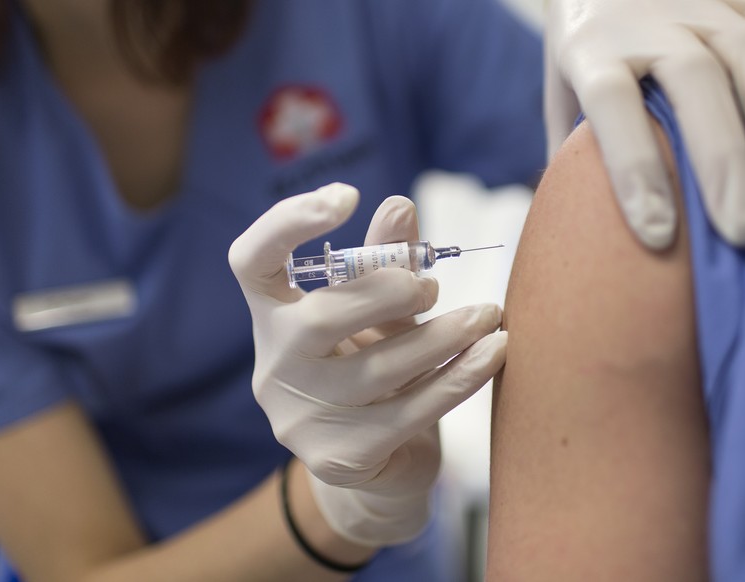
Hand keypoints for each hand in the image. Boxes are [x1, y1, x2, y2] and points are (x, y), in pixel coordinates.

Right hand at [228, 183, 506, 545]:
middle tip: (431, 287)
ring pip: (376, 371)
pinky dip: (460, 378)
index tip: (348, 196)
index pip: (251, 262)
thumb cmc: (374, 365)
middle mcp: (275, 366)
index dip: (287, 223)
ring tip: (487, 316)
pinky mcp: (340, 458)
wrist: (380, 460)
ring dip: (443, 336)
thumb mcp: (378, 311)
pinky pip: (410, 413)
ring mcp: (301, 418)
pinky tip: (494, 352)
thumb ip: (386, 262)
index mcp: (273, 316)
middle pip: (318, 318)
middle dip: (386, 292)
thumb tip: (401, 206)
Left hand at [546, 0, 744, 248]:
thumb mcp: (564, 90)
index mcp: (591, 46)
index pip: (612, 103)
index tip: (656, 232)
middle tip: (735, 230)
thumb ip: (573, 148)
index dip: (633, 167)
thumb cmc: (587, 46)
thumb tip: (583, 225)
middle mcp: (648, 18)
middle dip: (720, 159)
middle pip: (694, 80)